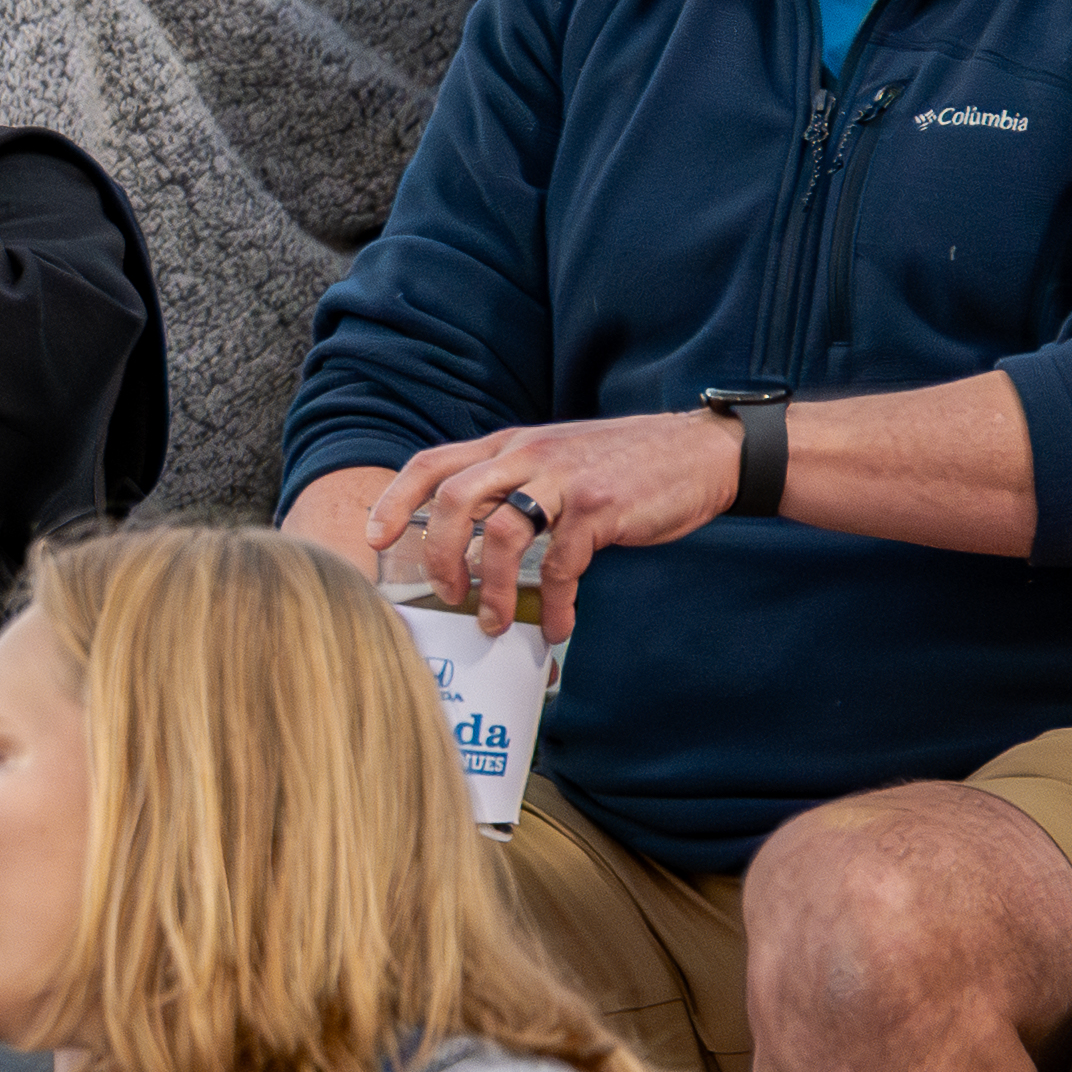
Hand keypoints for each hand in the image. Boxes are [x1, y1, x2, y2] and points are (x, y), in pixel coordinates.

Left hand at [317, 406, 746, 641]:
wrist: (698, 453)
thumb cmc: (623, 464)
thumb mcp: (556, 457)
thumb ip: (515, 483)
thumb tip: (477, 540)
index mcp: (510, 444)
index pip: (432, 463)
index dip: (394, 500)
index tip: (373, 538)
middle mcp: (528, 454)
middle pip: (453, 497)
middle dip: (436, 552)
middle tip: (444, 593)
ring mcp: (563, 479)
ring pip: (502, 532)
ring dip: (490, 587)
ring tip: (490, 622)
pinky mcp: (600, 508)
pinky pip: (562, 565)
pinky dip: (553, 604)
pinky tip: (557, 627)